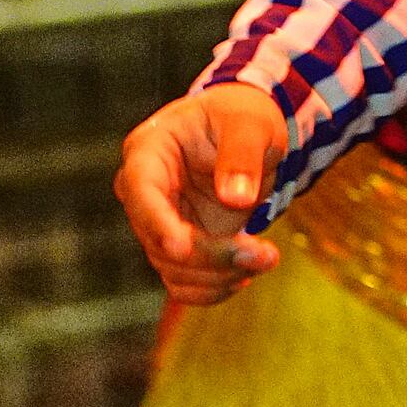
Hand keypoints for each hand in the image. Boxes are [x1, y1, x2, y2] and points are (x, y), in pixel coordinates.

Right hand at [117, 86, 289, 302]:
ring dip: (220, 275)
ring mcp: (159, 223)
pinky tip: (247, 274)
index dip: (157, 222)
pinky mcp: (180, 247)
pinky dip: (214, 288)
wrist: (244, 134)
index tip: (181, 247)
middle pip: (159, 238)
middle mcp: (144, 192)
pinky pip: (183, 283)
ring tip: (267, 258)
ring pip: (172, 269)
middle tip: (265, 254)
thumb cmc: (241, 117)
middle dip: (211, 255)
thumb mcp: (249, 123)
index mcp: (149, 150)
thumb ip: (242, 154)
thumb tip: (235, 198)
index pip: (140, 190)